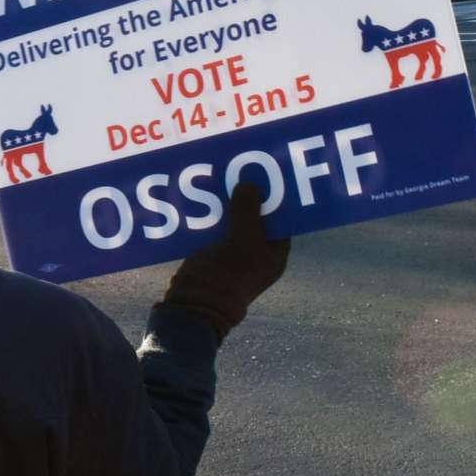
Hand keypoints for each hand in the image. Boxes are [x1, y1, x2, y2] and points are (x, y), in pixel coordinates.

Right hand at [160, 182, 289, 337]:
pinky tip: (203, 197)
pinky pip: (215, 228)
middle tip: (241, 171)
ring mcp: (234, 255)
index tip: (267, 175)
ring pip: (234, 222)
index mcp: (273, 256)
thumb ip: (247, 211)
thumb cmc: (227, 276)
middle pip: (256, 219)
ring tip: (222, 178)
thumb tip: (249, 185)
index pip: (281, 221)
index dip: (276, 199)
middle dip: (248, 198)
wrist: (194, 304)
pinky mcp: (213, 254)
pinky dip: (210, 215)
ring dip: (227, 204)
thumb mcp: (242, 240)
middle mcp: (257, 255)